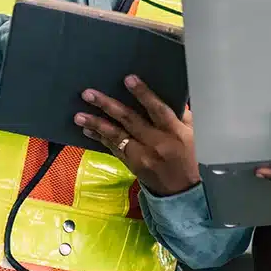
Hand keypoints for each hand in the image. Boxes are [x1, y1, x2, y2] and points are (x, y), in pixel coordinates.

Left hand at [75, 75, 200, 196]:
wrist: (181, 191)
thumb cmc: (188, 157)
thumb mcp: (192, 134)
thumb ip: (181, 115)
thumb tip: (171, 93)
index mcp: (174, 132)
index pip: (158, 110)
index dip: (143, 94)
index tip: (128, 79)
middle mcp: (157, 143)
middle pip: (130, 120)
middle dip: (108, 105)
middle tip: (88, 94)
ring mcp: (142, 156)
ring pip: (117, 136)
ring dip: (96, 124)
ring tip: (78, 115)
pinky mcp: (132, 165)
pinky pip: (113, 149)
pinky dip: (99, 138)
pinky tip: (87, 129)